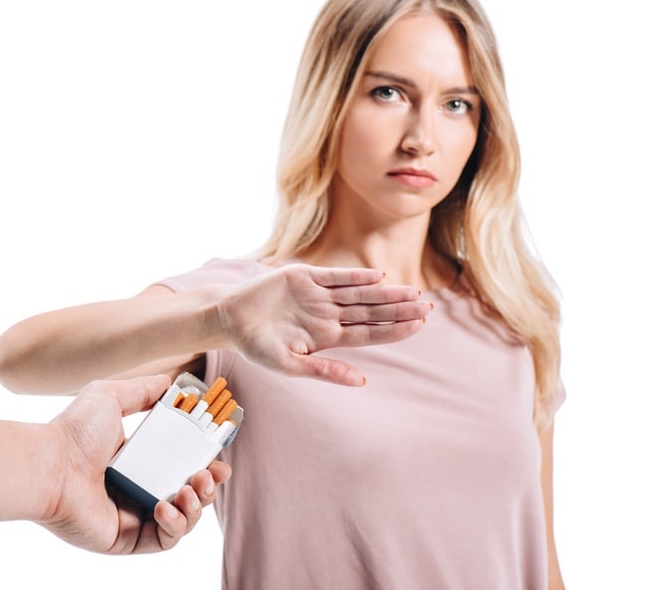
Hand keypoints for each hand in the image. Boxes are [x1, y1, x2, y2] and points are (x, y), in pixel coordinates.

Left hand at [0, 375, 230, 553]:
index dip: (205, 466)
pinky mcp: (125, 540)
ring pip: (182, 521)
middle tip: (210, 476)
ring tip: (188, 490)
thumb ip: (144, 389)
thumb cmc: (73, 431)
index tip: (219, 459)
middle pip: (188, 496)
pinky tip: (165, 506)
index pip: (181, 468)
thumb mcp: (112, 396)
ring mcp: (131, 517)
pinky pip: (163, 541)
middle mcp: (135, 490)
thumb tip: (173, 382)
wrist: (49, 465)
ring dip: (195, 507)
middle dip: (207, 488)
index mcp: (135, 462)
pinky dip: (175, 526)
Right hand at [217, 264, 429, 384]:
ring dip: (385, 293)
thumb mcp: (290, 365)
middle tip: (428, 306)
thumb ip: (325, 371)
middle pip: (371, 311)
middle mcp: (328, 314)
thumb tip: (361, 381)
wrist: (228, 319)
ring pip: (359, 293)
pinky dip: (355, 276)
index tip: (419, 325)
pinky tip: (378, 277)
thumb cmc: (255, 346)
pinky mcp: (304, 276)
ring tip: (412, 292)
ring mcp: (318, 294)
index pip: (369, 332)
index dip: (394, 329)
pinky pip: (335, 275)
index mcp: (327, 337)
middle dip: (398, 309)